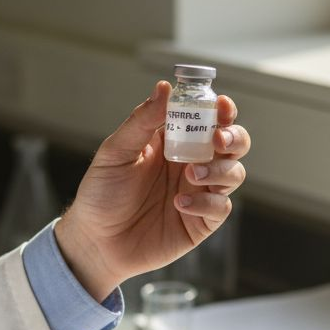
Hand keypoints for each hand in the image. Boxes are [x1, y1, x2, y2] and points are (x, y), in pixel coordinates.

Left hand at [54, 80, 249, 299]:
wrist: (95, 241)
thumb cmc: (101, 194)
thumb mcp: (115, 152)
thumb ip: (142, 121)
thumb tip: (165, 88)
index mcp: (173, 141)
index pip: (207, 118)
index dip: (220, 109)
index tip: (221, 104)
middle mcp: (192, 163)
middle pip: (233, 143)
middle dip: (233, 137)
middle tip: (218, 140)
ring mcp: (199, 192)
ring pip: (234, 173)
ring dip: (219, 170)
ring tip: (190, 175)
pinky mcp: (200, 222)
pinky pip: (220, 207)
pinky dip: (206, 203)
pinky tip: (179, 205)